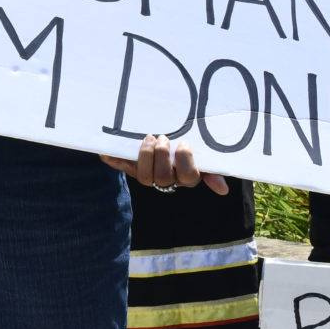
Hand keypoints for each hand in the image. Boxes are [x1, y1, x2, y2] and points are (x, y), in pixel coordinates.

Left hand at [99, 134, 229, 193]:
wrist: (161, 142)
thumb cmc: (184, 150)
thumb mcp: (201, 158)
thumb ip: (212, 171)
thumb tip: (223, 190)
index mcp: (185, 176)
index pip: (188, 177)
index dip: (185, 161)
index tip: (183, 144)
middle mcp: (166, 179)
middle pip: (162, 177)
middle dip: (161, 156)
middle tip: (162, 138)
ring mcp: (146, 174)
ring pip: (144, 176)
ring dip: (145, 156)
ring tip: (148, 137)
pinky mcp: (130, 166)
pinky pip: (119, 165)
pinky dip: (112, 159)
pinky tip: (105, 152)